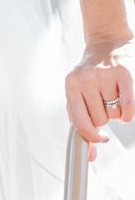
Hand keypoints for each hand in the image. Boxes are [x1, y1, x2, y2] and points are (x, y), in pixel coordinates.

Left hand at [65, 37, 134, 156]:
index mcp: (70, 85)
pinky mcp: (124, 73)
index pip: (79, 122)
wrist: (106, 43)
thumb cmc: (91, 76)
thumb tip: (90, 156)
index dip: (92, 136)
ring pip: (115, 115)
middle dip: (105, 116)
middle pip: (100, 120)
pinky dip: (128, 113)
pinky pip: (128, 106)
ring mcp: (104, 75)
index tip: (101, 139)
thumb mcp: (79, 94)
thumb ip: (82, 123)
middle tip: (104, 100)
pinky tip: (126, 109)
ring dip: (116, 111)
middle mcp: (85, 79)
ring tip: (113, 93)